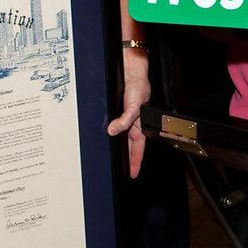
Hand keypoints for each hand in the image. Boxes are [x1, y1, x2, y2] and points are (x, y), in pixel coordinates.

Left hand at [107, 58, 149, 178]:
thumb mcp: (134, 107)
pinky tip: (106, 136)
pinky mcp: (118, 113)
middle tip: (122, 171)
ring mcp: (125, 120)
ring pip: (120, 137)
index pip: (138, 149)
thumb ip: (125, 120)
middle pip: (129, 147)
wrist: (132, 74)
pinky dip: (110, 131)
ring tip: (112, 158)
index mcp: (141, 126)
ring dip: (117, 145)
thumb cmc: (139, 88)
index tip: (132, 173)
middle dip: (126, 158)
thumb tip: (113, 131)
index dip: (135, 162)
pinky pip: (114, 126)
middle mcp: (133, 124)